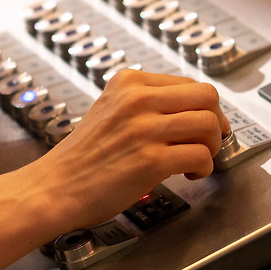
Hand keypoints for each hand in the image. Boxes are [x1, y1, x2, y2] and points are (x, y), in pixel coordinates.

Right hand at [32, 70, 228, 229]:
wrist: (54, 187)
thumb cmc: (82, 157)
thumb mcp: (110, 109)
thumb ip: (144, 103)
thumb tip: (191, 108)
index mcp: (128, 82)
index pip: (189, 83)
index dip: (205, 107)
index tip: (204, 123)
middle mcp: (137, 100)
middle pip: (207, 97)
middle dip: (216, 121)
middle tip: (211, 140)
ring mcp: (144, 129)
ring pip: (208, 125)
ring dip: (211, 147)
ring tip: (196, 160)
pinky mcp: (150, 160)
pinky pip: (201, 156)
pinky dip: (203, 168)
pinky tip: (188, 174)